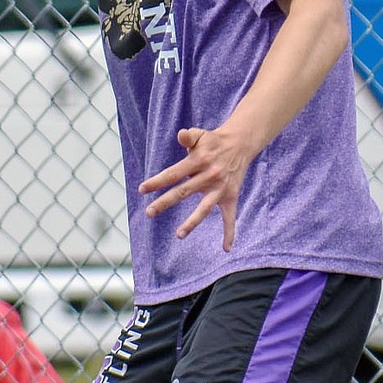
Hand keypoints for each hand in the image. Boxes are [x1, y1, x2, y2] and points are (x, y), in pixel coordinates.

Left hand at [138, 126, 249, 250]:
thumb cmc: (212, 141)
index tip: (142, 189)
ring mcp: (220, 189)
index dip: (157, 181)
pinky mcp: (231, 196)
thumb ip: (188, 137)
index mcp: (198, 161)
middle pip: (183, 191)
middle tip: (149, 212)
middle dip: (165, 202)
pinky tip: (226, 248)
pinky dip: (230, 232)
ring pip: (204, 209)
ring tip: (179, 235)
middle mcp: (209, 176)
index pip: (173, 174)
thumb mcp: (200, 135)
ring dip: (192, 223)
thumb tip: (180, 135)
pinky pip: (230, 217)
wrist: (240, 144)